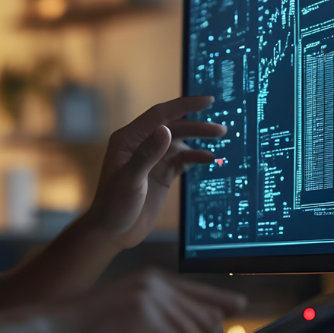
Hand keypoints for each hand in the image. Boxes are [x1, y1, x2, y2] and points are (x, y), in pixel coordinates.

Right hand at [56, 269, 246, 332]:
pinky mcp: (146, 320)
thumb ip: (162, 317)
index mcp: (151, 280)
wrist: (50, 332)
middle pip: (203, 321)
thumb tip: (202, 328)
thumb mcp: (127, 316)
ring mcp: (151, 299)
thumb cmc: (82, 331)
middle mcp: (155, 284)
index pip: (199, 291)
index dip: (220, 301)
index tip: (236, 307)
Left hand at [83, 96, 225, 249]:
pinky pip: (182, 159)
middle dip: (197, 125)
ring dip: (199, 137)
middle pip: (174, 126)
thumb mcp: (131, 180)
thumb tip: (165, 129)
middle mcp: (141, 144)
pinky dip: (196, 157)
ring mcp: (152, 158)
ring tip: (221, 136)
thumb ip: (147, 154)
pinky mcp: (161, 172)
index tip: (208, 100)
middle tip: (220, 129)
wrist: (112, 232)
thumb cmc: (114, 205)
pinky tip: (209, 159)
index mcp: (129, 139)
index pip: (160, 115)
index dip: (184, 106)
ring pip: (180, 141)